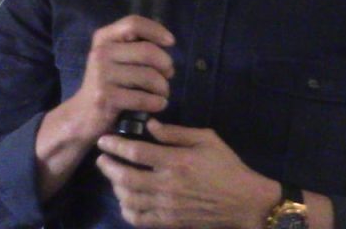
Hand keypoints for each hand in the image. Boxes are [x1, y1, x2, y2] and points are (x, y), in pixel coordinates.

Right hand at [69, 15, 175, 146]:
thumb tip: (167, 42)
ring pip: (148, 76)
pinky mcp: (105, 97)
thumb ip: (135, 46)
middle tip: (168, 75)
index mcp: (104, 38)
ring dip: (163, 87)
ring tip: (162, 93)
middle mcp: (101, 52)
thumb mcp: (115, 58)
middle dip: (166, 64)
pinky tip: (158, 104)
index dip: (156, 30)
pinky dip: (157, 103)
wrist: (82, 114)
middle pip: (147, 51)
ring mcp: (101, 75)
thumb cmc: (108, 83)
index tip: (171, 42)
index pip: (133, 23)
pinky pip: (143, 98)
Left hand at [96, 120, 279, 228]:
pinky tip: (125, 200)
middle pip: (125, 177)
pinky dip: (126, 209)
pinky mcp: (169, 222)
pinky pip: (138, 218)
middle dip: (108, 166)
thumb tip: (150, 125)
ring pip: (128, 198)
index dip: (115, 145)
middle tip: (101, 158)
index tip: (104, 140)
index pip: (135, 152)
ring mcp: (166, 207)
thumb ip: (176, 133)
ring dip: (115, 186)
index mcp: (176, 161)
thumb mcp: (207, 139)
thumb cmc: (227, 166)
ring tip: (113, 176)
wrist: (244, 201)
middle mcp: (167, 185)